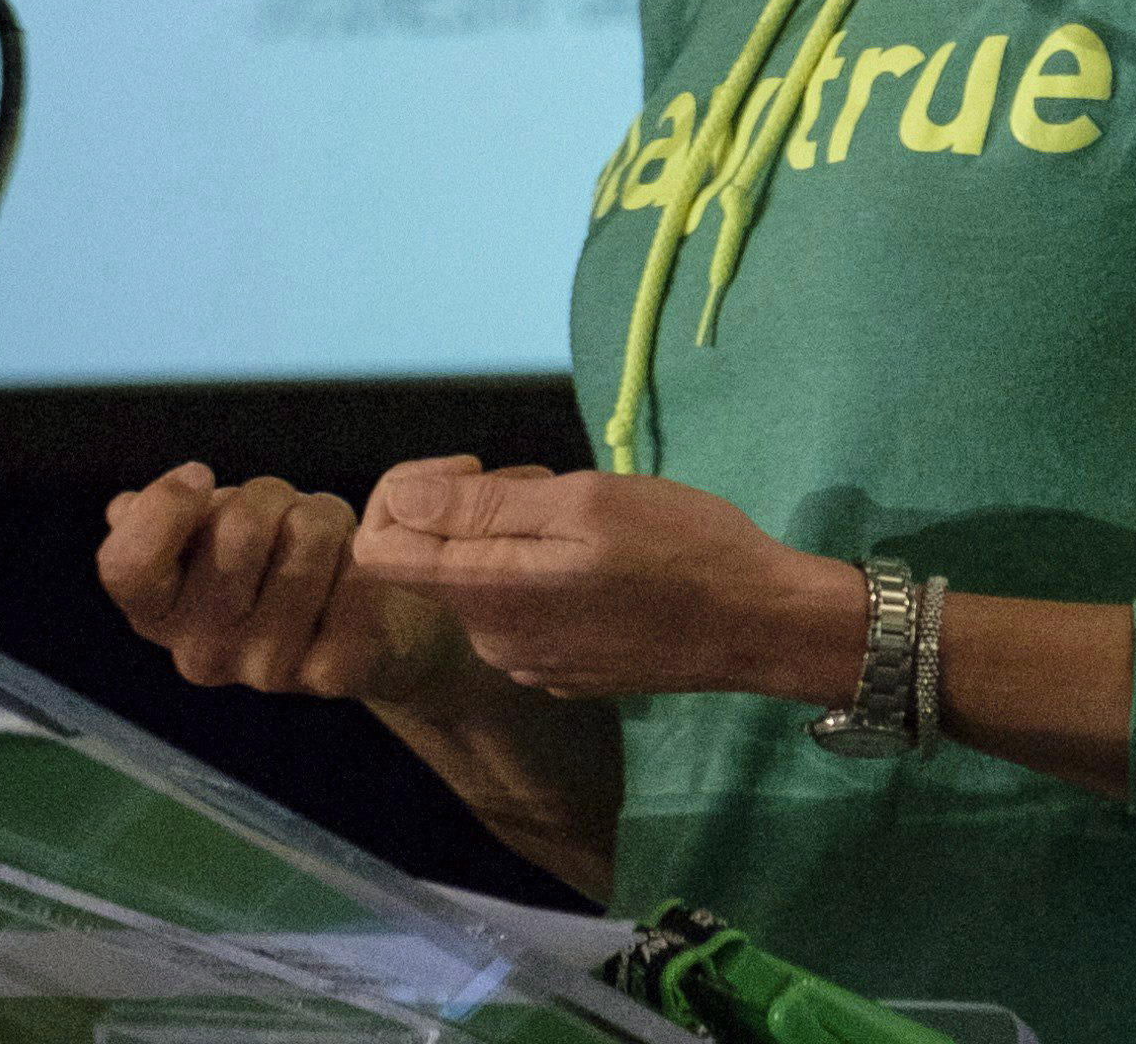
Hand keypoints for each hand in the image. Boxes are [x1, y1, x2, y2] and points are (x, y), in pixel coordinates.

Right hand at [97, 460, 470, 705]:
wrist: (366, 629)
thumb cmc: (275, 562)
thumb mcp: (213, 531)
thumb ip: (165, 520)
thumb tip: (123, 510)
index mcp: (160, 613)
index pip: (126, 567)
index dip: (162, 507)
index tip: (199, 476)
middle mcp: (202, 653)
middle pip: (235, 529)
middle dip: (270, 498)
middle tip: (283, 521)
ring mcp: (266, 669)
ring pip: (306, 537)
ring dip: (323, 519)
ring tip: (322, 548)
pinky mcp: (332, 671)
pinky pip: (353, 574)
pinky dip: (362, 555)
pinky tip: (354, 578)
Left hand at [349, 457, 860, 701]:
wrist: (755, 623)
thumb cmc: (676, 548)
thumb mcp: (580, 503)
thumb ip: (481, 506)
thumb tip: (396, 498)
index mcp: (488, 594)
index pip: (379, 552)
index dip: (407, 493)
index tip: (476, 468)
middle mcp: (494, 639)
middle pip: (438, 555)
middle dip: (480, 503)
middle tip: (554, 483)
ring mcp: (529, 661)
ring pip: (485, 575)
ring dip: (517, 532)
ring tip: (587, 515)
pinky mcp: (563, 668)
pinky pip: (522, 605)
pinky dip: (544, 568)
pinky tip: (602, 558)